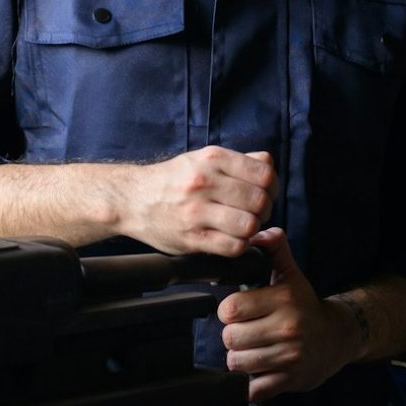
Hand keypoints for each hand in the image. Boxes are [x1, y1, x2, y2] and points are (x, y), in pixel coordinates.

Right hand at [112, 147, 276, 256]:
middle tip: (254, 213)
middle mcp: (204, 182)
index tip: (266, 193)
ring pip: (249, 225)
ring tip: (242, 227)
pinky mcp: (191, 238)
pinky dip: (239, 245)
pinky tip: (231, 239)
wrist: (133, 199)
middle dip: (264, 210)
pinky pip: (232, 247)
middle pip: (260, 201)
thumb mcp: (202, 158)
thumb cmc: (173, 179)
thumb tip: (268, 162)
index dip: (272, 186)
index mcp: (212, 159)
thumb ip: (238, 161)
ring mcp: (196, 211)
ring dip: (252, 229)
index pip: (264, 173)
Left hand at [216, 227, 354, 400]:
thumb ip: (274, 249)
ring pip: (237, 363)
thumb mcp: (291, 274)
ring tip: (250, 348)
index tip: (237, 310)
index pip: (231, 309)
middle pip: (230, 338)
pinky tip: (260, 368)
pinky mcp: (289, 381)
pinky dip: (250, 382)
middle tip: (243, 331)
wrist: (337, 338)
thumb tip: (258, 232)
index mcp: (284, 300)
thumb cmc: (305, 304)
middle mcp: (287, 328)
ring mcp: (289, 357)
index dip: (228, 310)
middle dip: (232, 335)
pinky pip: (252, 388)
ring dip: (239, 358)